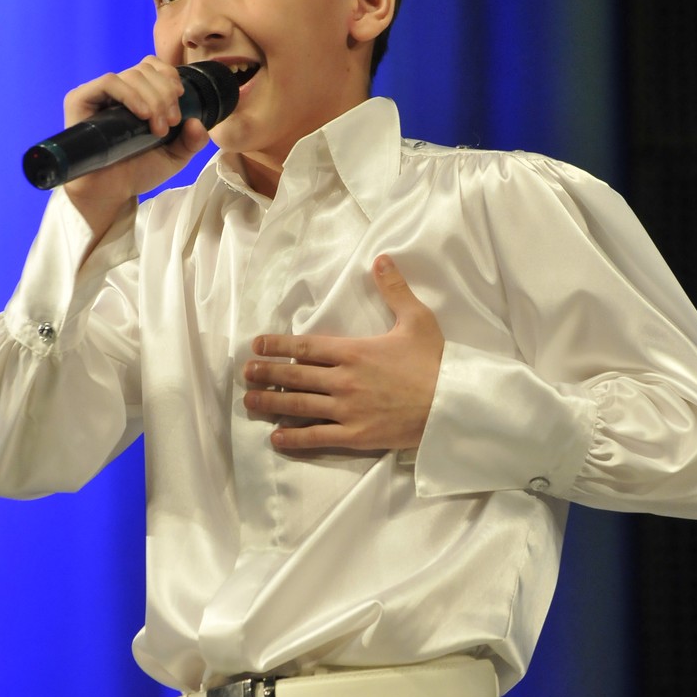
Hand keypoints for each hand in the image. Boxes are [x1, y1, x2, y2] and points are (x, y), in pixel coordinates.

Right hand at [63, 56, 209, 238]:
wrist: (113, 192)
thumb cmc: (138, 171)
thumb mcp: (175, 156)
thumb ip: (192, 141)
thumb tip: (198, 123)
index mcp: (138, 95)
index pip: (152, 66)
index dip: (169, 75)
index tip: (181, 96)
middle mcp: (118, 91)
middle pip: (146, 70)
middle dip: (165, 94)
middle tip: (170, 124)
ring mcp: (99, 94)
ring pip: (131, 75)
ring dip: (153, 98)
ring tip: (158, 129)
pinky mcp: (81, 99)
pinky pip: (109, 82)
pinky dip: (131, 94)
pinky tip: (142, 114)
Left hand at [243, 257, 444, 451]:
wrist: (452, 404)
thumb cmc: (434, 362)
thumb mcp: (417, 319)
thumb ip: (395, 290)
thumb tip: (381, 259)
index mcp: (353, 351)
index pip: (304, 346)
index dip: (277, 345)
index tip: (257, 345)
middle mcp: (343, 380)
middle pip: (294, 376)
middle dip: (266, 373)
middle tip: (245, 373)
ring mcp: (347, 409)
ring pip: (298, 406)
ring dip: (271, 403)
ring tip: (250, 401)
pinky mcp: (355, 435)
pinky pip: (317, 436)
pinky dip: (294, 438)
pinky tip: (277, 438)